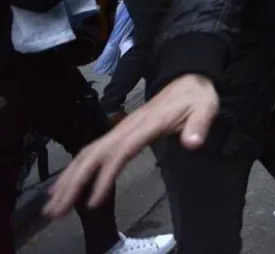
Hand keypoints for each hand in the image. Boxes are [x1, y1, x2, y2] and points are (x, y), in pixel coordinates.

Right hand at [44, 74, 217, 218]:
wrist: (189, 79)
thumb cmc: (196, 96)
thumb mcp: (205, 108)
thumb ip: (199, 126)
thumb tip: (193, 143)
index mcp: (147, 124)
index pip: (122, 151)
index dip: (106, 175)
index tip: (94, 201)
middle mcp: (128, 126)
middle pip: (95, 154)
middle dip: (74, 181)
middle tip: (57, 210)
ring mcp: (121, 128)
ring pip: (89, 153)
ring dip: (69, 178)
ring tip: (54, 205)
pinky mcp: (120, 132)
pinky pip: (94, 150)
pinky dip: (77, 168)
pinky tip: (67, 184)